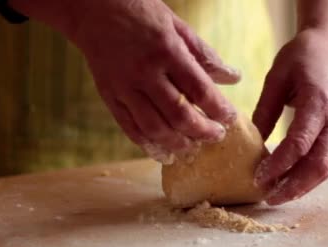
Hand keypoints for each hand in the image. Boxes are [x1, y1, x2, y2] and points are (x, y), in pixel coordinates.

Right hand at [10, 0, 240, 162]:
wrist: (93, 10)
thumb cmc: (141, 14)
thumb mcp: (178, 26)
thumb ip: (205, 55)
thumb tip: (233, 78)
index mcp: (167, 51)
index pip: (199, 90)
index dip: (219, 109)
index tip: (231, 118)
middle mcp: (145, 72)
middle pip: (179, 115)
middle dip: (202, 132)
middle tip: (217, 136)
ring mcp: (124, 87)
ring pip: (154, 128)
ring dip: (178, 144)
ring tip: (193, 147)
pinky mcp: (110, 97)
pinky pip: (130, 129)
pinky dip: (149, 145)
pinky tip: (164, 152)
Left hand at [253, 30, 327, 204]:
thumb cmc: (301, 58)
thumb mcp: (276, 79)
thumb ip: (264, 111)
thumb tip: (248, 145)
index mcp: (319, 103)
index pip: (300, 143)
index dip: (279, 164)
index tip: (258, 177)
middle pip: (320, 165)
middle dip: (294, 186)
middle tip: (268, 198)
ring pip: (325, 169)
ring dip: (301, 187)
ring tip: (275, 196)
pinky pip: (323, 162)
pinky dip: (306, 177)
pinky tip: (286, 183)